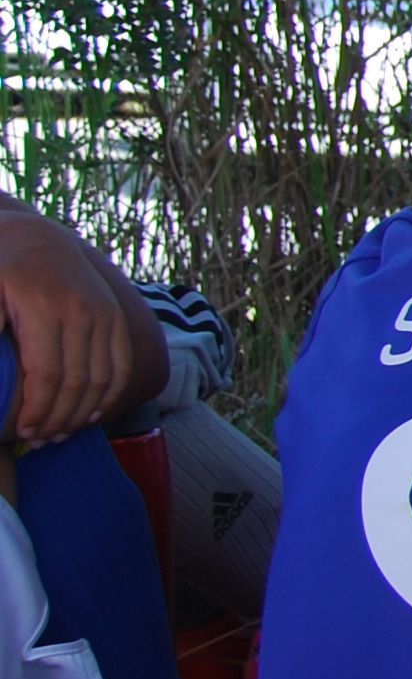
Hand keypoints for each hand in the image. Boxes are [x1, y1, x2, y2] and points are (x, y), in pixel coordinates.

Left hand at [0, 206, 159, 446]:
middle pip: (78, 380)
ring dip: (83, 413)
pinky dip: (111, 395)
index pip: (47, 373)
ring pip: (103, 377)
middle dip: (59, 418)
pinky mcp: (117, 316)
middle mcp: (83, 309)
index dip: (37, 409)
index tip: (22, 432)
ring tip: (60, 433)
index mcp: (43, 306)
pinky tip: (91, 414)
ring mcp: (105, 312)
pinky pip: (121, 364)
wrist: (35, 239)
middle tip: (39, 440)